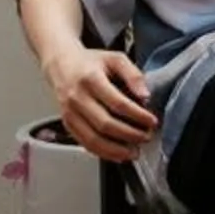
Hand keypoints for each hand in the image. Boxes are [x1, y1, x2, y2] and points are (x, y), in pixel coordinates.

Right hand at [44, 41, 156, 161]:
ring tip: (134, 151)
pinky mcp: (67, 124)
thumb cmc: (90, 62)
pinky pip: (84, 143)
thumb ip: (133, 75)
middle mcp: (77, 97)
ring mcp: (70, 113)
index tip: (152, 121)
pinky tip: (117, 154)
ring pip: (93, 139)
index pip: (117, 103)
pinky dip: (102, 152)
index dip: (137, 115)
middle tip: (146, 136)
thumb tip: (146, 95)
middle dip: (130, 135)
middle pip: (105, 124)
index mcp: (90, 79)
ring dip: (116, 150)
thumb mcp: (115, 59)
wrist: (61, 64)